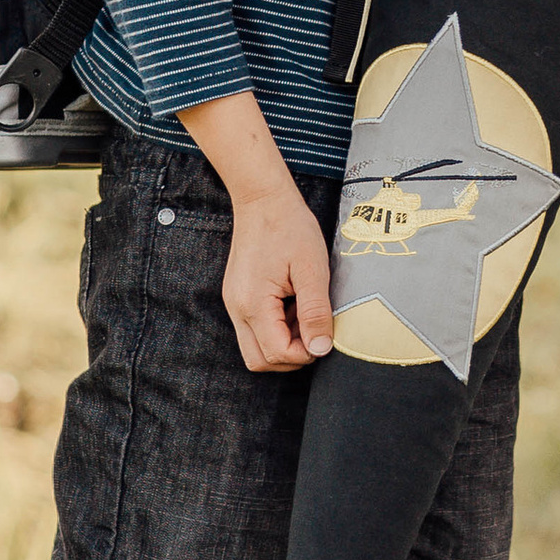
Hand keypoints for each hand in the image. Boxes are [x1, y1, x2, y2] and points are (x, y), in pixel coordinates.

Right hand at [179, 89, 334, 370]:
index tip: (325, 333)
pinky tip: (294, 305)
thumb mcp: (311, 269)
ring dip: (284, 342)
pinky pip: (255, 329)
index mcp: (253, 303)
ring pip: (256, 348)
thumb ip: (315, 312)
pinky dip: (276, 328)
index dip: (305, 353)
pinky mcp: (238, 297)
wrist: (262, 198)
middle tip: (314, 330)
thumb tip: (321, 349)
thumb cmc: (290, 227)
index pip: (276, 354)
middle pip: (259, 360)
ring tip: (304, 313)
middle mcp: (237, 309)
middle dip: (291, 356)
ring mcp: (234, 303)